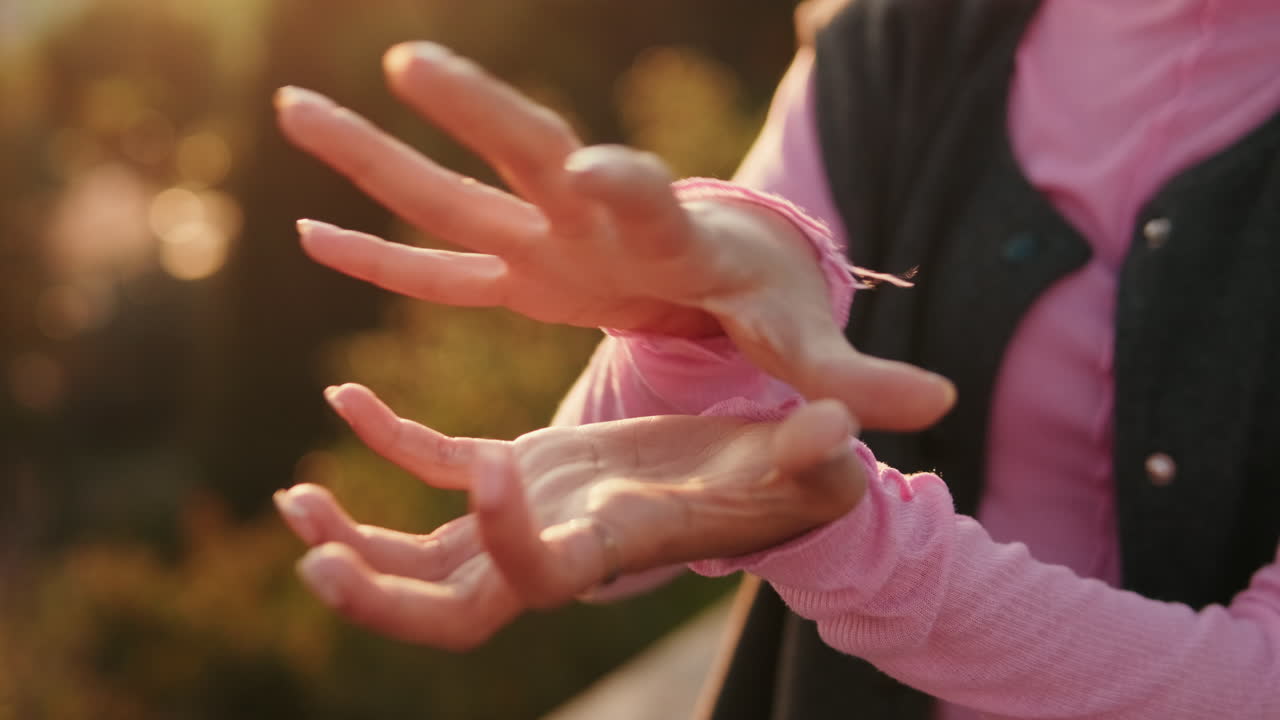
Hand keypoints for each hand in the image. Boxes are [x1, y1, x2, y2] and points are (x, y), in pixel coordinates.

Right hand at [274, 42, 953, 430]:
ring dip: (372, 156)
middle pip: (530, 155)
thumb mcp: (805, 338)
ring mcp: (541, 239)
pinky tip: (305, 234)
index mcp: (668, 232)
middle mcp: (592, 217)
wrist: (721, 257)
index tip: (593, 162)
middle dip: (479, 110)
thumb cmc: (763, 291)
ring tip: (290, 104)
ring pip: (447, 195)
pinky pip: (435, 263)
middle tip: (415, 60)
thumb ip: (857, 375)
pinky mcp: (515, 271)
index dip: (621, 181)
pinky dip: (376, 255)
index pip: (644, 197)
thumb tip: (943, 401)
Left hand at [274, 383, 864, 648]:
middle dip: (382, 595)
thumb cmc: (791, 474)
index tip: (490, 466)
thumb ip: (815, 452)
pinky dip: (390, 445)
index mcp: (613, 547)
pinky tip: (347, 400)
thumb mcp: (809, 460)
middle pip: (452, 609)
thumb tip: (840, 435)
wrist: (754, 473)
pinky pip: (436, 469)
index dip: (502, 538)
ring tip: (295, 501)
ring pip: (425, 557)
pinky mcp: (524, 472)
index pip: (539, 575)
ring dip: (355, 538)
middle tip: (318, 559)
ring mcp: (531, 516)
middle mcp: (558, 546)